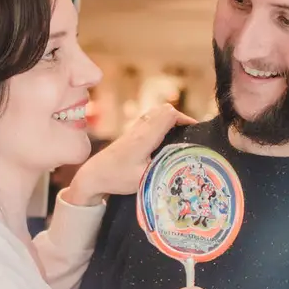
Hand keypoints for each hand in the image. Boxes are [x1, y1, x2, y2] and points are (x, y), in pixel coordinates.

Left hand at [65, 103, 195, 206]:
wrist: (93, 175)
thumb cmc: (117, 178)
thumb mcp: (145, 178)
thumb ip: (165, 170)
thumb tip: (185, 168)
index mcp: (145, 136)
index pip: (169, 114)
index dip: (186, 119)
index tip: (196, 131)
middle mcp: (140, 128)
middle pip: (164, 110)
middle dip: (180, 118)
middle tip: (190, 134)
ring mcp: (134, 129)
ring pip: (156, 113)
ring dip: (170, 120)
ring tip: (180, 136)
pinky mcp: (130, 134)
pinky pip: (150, 120)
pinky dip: (161, 124)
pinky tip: (164, 139)